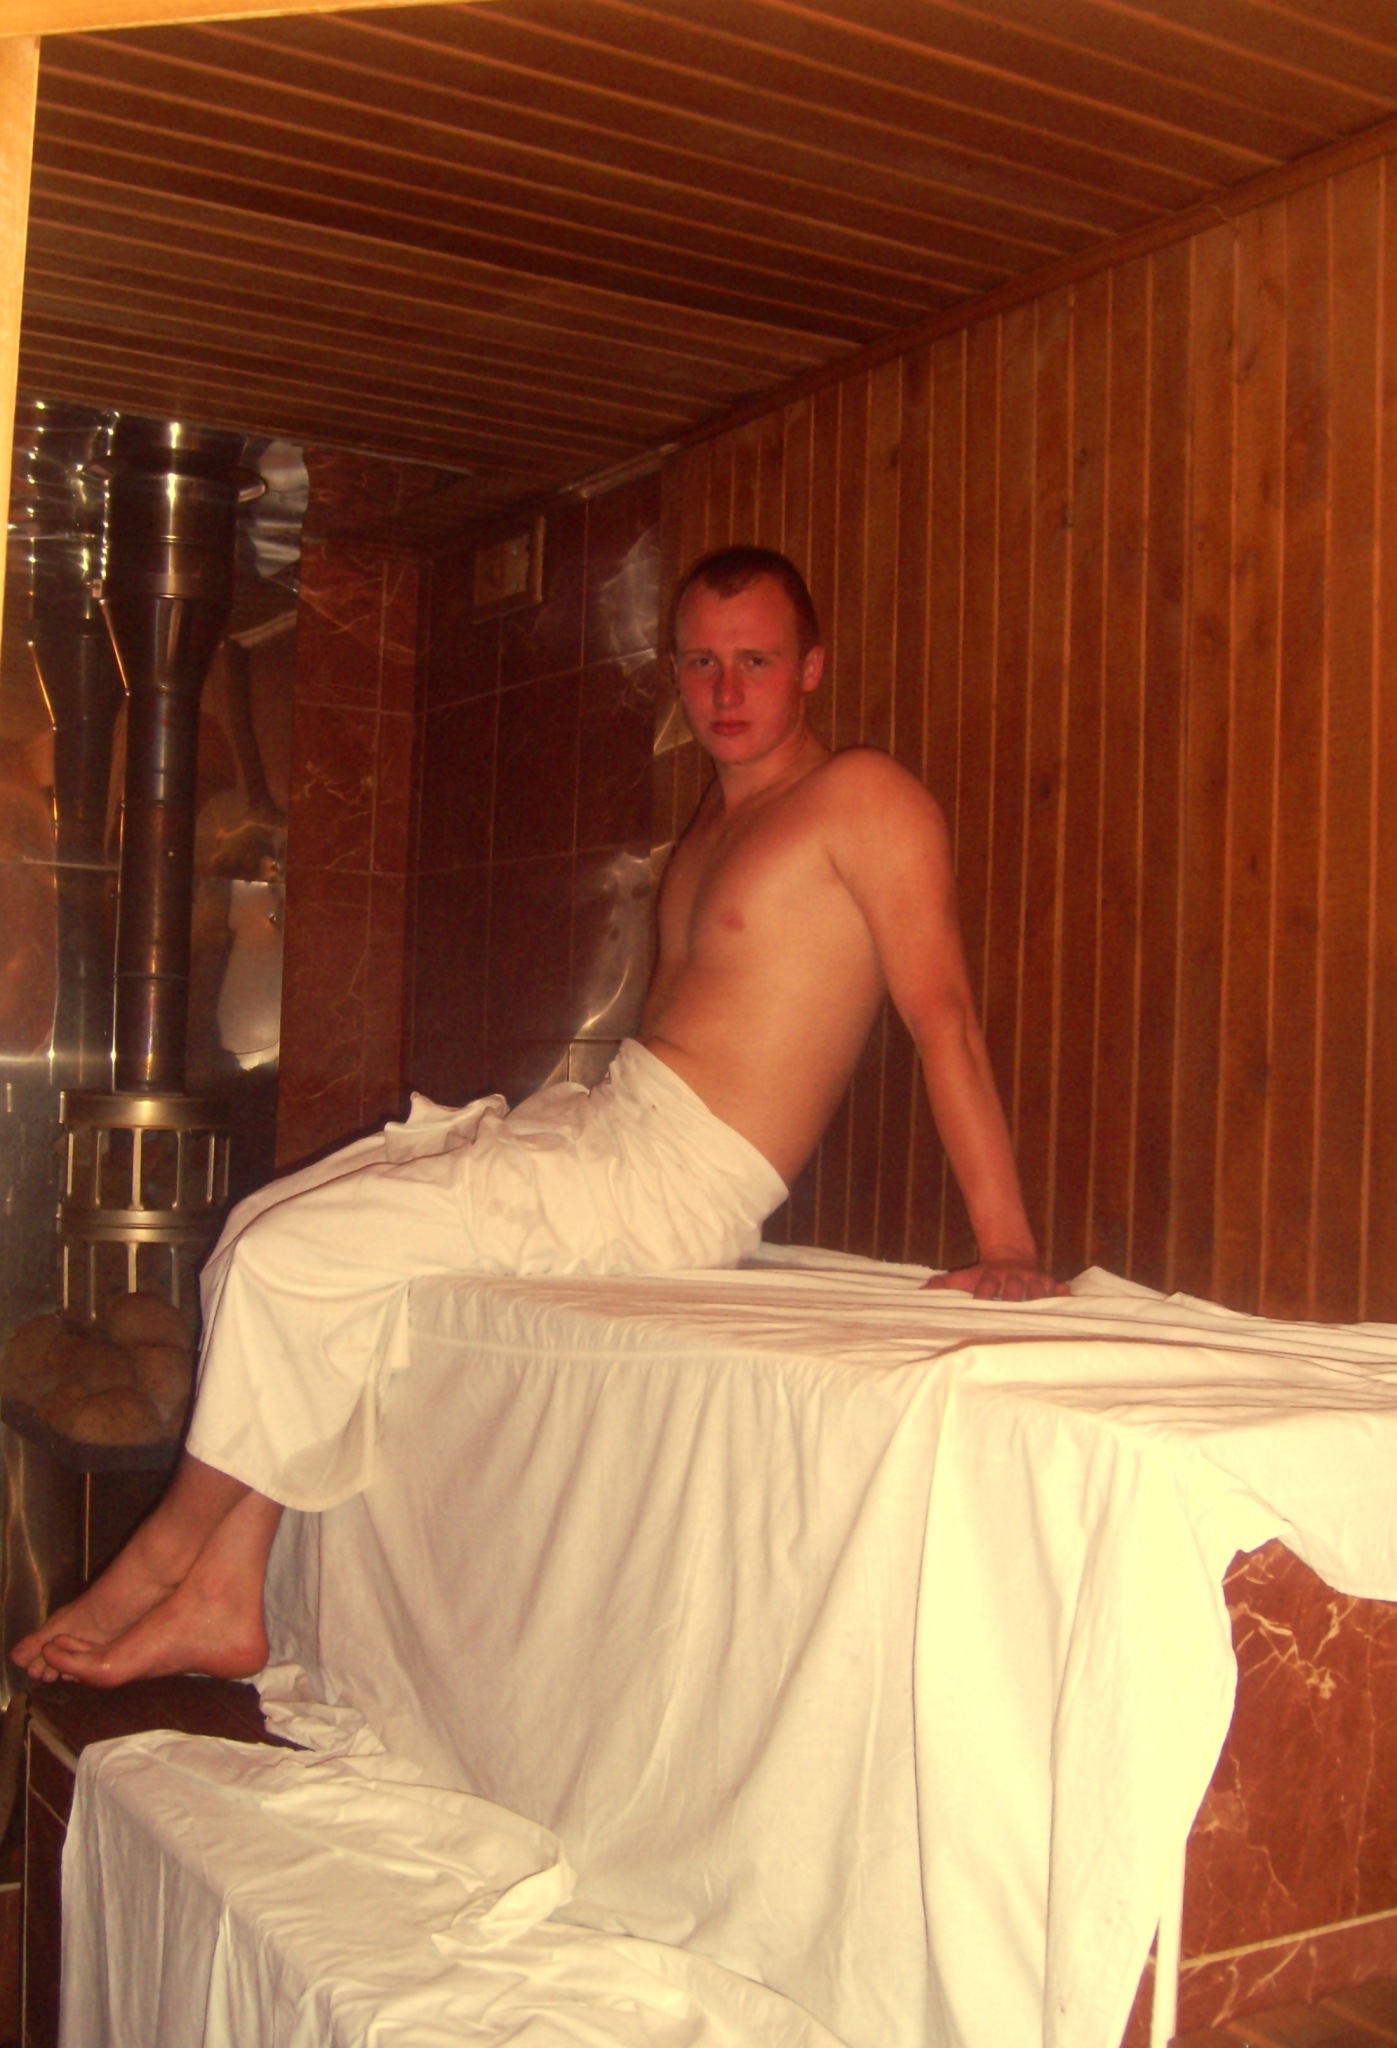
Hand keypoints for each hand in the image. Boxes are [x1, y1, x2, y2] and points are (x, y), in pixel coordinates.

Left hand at [923, 1254, 1068, 1301]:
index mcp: (990, 1278)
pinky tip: (1066, 1294)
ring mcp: (1030, 1280)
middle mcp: (1011, 1278)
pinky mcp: (1045, 1281)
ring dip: (1039, 1297)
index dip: (983, 1294)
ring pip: (1036, 1289)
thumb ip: (944, 1284)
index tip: (980, 1302)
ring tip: (1042, 1307)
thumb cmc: (983, 1274)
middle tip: (1013, 1308)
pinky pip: (1056, 1286)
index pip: (986, 1287)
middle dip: (1013, 1297)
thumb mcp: (964, 1276)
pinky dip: (1061, 1291)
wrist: (1009, 1254)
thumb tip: (920, 1293)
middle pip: (1013, 1289)